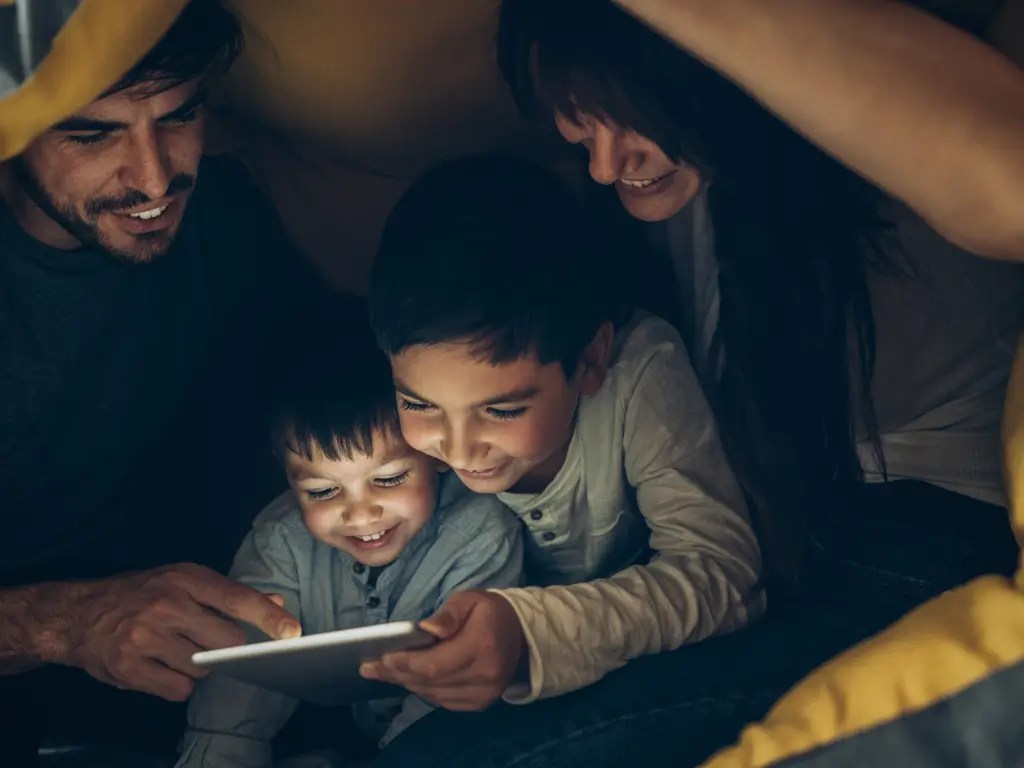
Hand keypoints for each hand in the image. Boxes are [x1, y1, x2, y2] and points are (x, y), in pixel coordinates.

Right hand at [56, 563, 299, 700]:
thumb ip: (228, 594)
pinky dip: (179, 684)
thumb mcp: (182, 580)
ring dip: (200, 666)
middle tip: (207, 639)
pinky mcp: (130, 668)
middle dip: (226, 646)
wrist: (79, 614)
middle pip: (226, 641)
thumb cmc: (141, 593)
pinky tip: (164, 668)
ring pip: (203, 668)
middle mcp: (166, 606)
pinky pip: (178, 689)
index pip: (237, 599)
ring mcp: (146, 638)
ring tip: (178, 650)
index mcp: (184, 579)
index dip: (268, 617)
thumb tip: (276, 604)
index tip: (292, 632)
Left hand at [360, 590, 525, 710]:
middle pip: (430, 682)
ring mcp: (483, 694)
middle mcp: (484, 675)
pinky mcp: (481, 703)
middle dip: (397, 673)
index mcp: (481, 645)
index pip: (434, 664)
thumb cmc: (490, 612)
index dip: (404, 663)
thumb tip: (426, 629)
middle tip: (370, 667)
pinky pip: (443, 701)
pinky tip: (409, 679)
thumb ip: (447, 614)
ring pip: (434, 694)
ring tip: (384, 672)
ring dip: (407, 683)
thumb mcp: (469, 600)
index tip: (379, 658)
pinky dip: (424, 690)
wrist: (522, 635)